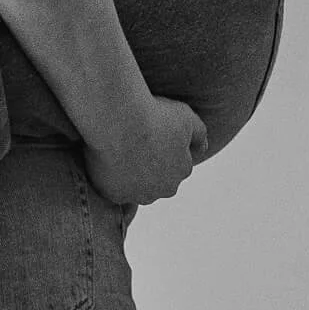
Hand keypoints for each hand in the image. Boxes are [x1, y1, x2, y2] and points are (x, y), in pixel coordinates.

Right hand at [83, 97, 207, 208]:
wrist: (119, 120)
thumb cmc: (153, 115)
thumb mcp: (186, 117)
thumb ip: (199, 134)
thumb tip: (202, 149)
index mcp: (182, 171)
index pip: (174, 163)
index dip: (161, 147)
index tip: (148, 134)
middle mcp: (162, 189)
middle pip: (155, 180)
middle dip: (148, 167)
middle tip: (133, 142)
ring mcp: (137, 194)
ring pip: (135, 187)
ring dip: (130, 175)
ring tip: (119, 150)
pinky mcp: (114, 195)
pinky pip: (113, 189)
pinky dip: (110, 178)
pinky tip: (106, 159)